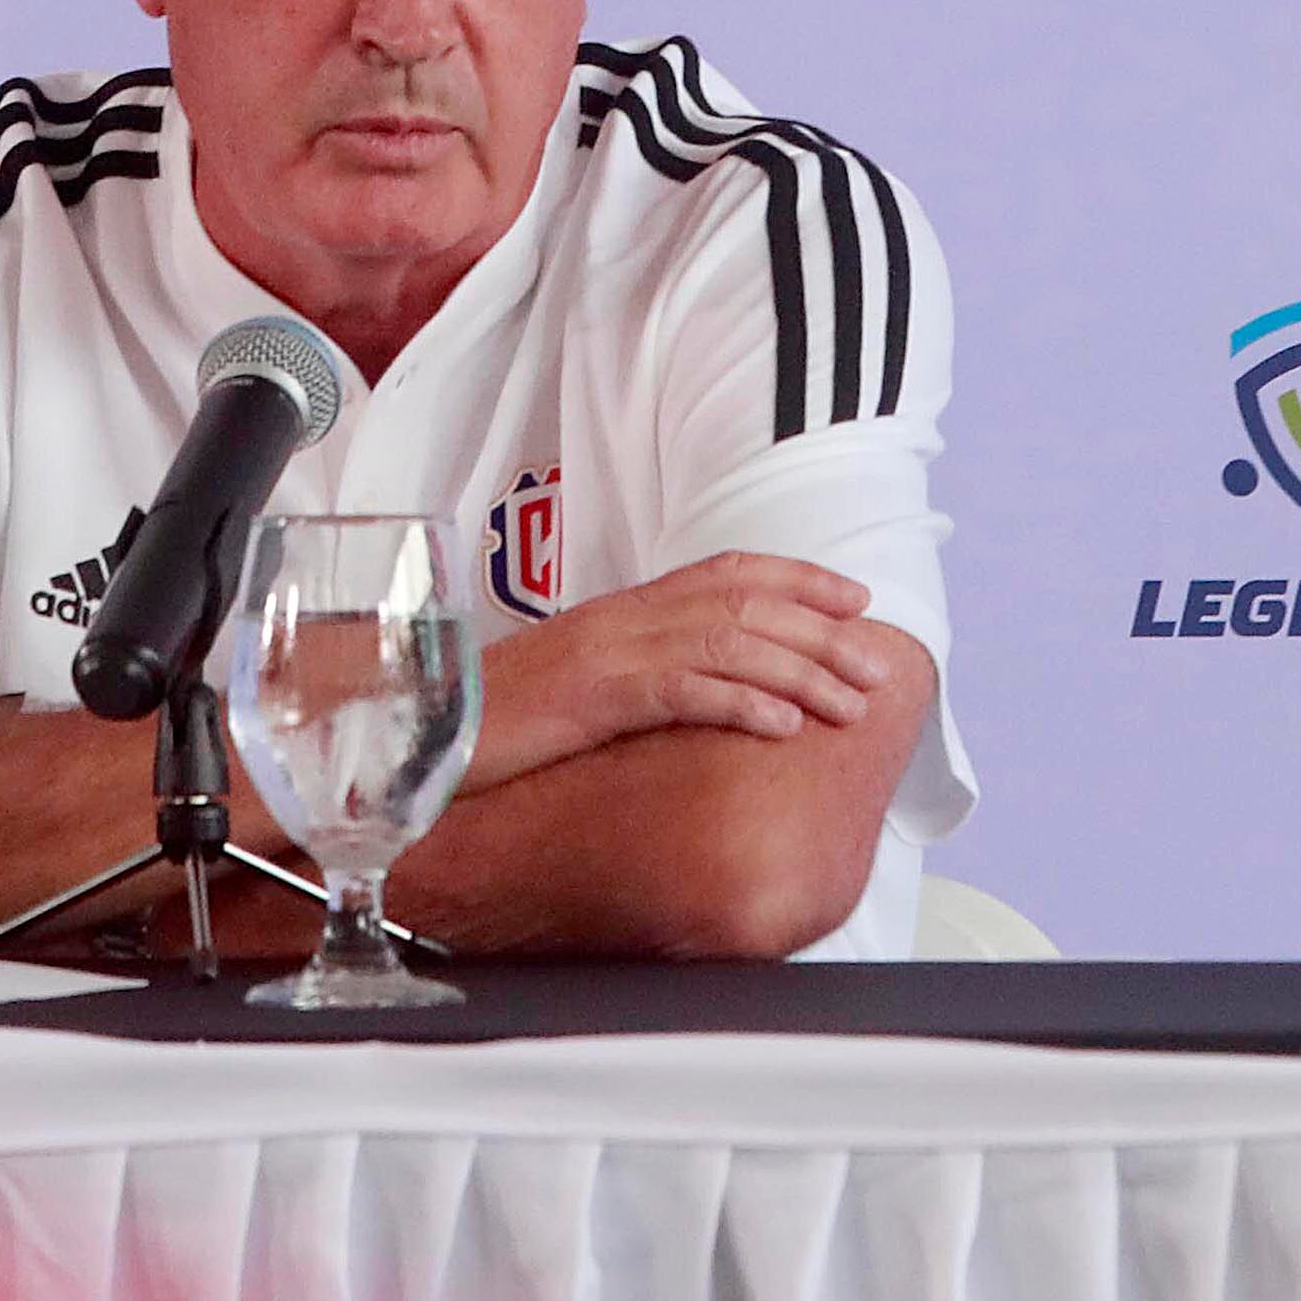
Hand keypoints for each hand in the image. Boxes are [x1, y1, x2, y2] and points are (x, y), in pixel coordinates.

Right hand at [469, 552, 929, 789]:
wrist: (423, 727)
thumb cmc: (497, 717)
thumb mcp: (577, 684)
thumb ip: (634, 672)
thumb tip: (695, 687)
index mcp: (623, 609)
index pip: (727, 572)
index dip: (799, 579)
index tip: (855, 598)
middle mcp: (625, 618)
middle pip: (744, 606)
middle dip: (822, 634)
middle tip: (878, 667)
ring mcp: (610, 654)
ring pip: (729, 645)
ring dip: (803, 673)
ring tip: (852, 705)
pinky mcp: (595, 698)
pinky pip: (682, 691)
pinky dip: (743, 704)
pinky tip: (784, 727)